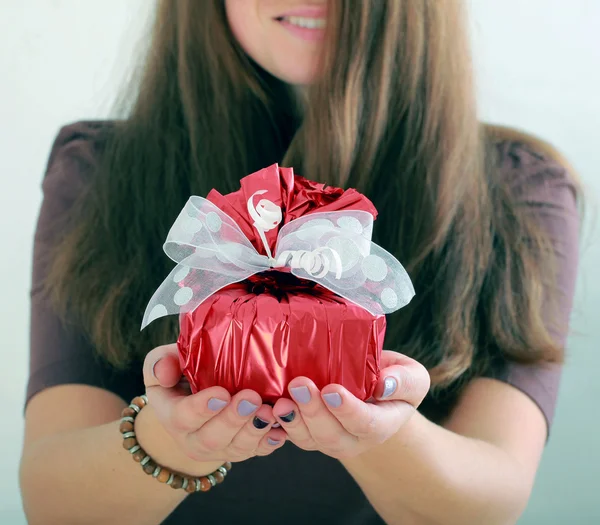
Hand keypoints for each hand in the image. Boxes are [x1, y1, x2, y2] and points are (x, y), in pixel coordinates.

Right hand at [141, 344, 285, 463]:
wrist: (195, 400)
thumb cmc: (181, 374)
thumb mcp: (165, 362)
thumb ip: (161, 362)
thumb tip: (163, 371)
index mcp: (173, 416)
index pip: (184, 417)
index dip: (202, 408)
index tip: (221, 393)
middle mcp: (194, 439)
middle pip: (213, 438)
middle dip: (234, 419)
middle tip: (251, 398)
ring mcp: (221, 448)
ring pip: (237, 449)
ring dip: (255, 431)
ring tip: (270, 411)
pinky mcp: (242, 449)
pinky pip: (257, 452)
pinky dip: (270, 442)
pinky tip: (281, 431)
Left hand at [272, 351, 429, 458]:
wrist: (375, 394)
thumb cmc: (393, 381)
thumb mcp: (411, 376)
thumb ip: (403, 380)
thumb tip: (384, 384)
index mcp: (381, 425)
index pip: (365, 423)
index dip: (347, 410)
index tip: (331, 390)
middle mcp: (353, 439)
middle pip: (332, 434)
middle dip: (313, 411)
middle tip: (299, 385)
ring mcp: (328, 439)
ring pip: (308, 439)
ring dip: (292, 421)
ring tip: (279, 402)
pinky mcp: (308, 433)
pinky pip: (291, 435)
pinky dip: (277, 425)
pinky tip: (265, 409)